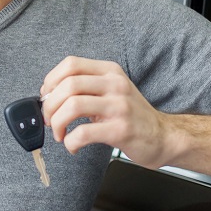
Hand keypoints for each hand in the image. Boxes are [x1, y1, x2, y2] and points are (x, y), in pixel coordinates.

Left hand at [40, 56, 170, 167]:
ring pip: (73, 106)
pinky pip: (83, 133)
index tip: (46, 97)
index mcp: (110, 72)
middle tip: (49, 120)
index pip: (71, 64)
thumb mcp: (113, 91)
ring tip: (60, 134)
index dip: (51, 80)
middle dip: (50, 105)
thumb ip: (86, 88)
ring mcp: (119, 106)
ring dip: (57, 122)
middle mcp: (115, 85)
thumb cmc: (132, 116)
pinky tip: (73, 146)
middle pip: (68, 85)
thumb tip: (49, 96)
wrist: (163, 137)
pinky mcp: (120, 130)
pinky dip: (70, 142)